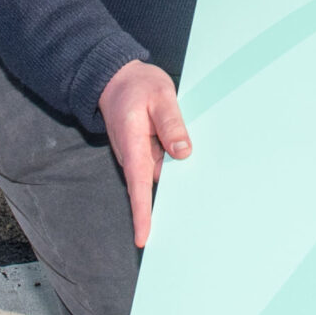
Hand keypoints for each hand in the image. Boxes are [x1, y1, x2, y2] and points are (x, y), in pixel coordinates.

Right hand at [98, 59, 191, 247]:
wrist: (115, 77)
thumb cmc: (137, 85)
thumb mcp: (160, 96)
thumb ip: (171, 124)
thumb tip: (182, 153)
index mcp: (133, 145)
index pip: (138, 185)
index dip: (142, 213)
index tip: (143, 238)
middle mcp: (133, 155)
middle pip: (151, 186)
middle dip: (168, 201)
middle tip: (195, 212)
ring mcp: (138, 154)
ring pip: (160, 173)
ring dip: (176, 178)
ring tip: (200, 181)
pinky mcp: (144, 151)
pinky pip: (161, 163)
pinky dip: (173, 164)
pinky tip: (188, 158)